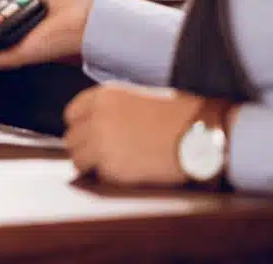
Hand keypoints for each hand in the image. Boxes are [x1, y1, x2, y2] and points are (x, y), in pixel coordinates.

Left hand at [63, 83, 211, 186]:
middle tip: (102, 153)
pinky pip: (97, 175)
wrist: (202, 135)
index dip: (82, 125)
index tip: (90, 133)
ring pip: (77, 159)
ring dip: (92, 163)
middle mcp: (97, 117)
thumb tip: (98, 120)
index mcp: (105, 96)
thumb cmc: (182, 114)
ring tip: (115, 164)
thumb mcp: (142, 96)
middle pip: (71, 137)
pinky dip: (107, 176)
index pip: (72, 113)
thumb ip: (115, 106)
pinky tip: (128, 172)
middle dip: (84, 146)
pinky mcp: (111, 168)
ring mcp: (101, 143)